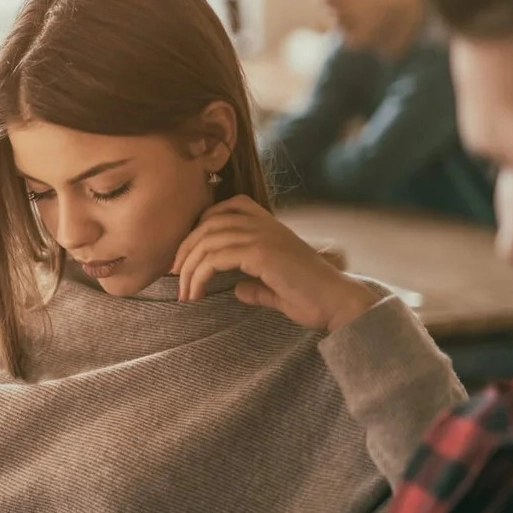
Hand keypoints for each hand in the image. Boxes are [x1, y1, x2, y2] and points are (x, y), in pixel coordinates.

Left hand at [172, 195, 376, 331]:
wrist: (338, 303)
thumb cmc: (312, 298)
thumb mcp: (276, 287)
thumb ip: (256, 285)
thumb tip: (238, 289)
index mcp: (270, 225)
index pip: (226, 208)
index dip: (200, 227)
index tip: (187, 255)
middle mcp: (265, 225)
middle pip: (208, 224)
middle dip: (185, 250)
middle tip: (174, 275)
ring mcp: (263, 236)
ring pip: (207, 241)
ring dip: (187, 268)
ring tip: (183, 293)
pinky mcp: (261, 253)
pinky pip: (215, 258)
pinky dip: (198, 276)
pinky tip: (195, 294)